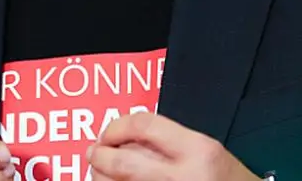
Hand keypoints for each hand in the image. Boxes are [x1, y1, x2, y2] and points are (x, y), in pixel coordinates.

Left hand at [86, 112, 257, 180]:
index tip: (108, 132)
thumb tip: (125, 137)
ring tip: (100, 171)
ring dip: (101, 177)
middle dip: (100, 155)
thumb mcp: (206, 152)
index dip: (116, 126)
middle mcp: (182, 176)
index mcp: (197, 150)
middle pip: (122, 161)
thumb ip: (169, 141)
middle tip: (94, 153)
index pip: (143, 125)